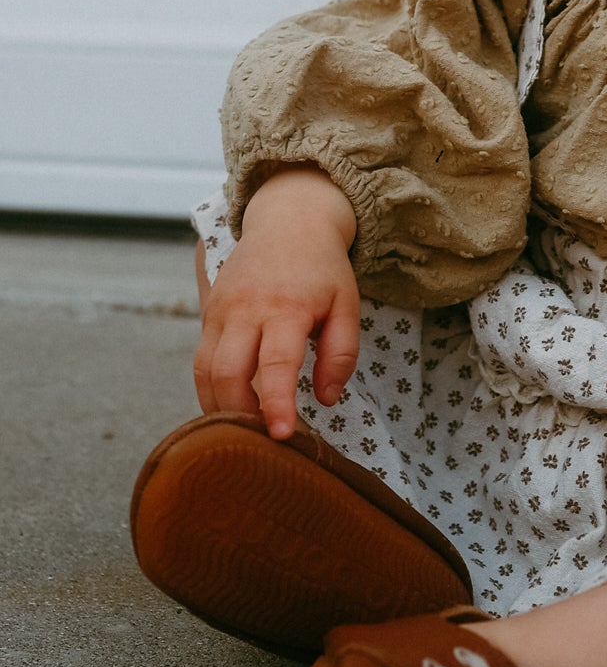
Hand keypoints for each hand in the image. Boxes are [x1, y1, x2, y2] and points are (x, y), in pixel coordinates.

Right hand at [193, 168, 359, 439]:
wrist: (289, 221)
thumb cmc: (324, 269)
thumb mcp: (347, 306)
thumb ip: (341, 354)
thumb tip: (325, 400)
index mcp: (287, 307)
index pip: (275, 366)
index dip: (276, 405)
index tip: (283, 436)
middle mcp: (246, 309)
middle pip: (227, 374)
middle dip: (240, 417)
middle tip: (262, 445)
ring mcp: (221, 310)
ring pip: (204, 372)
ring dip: (220, 409)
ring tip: (246, 434)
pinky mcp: (208, 313)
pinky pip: (200, 361)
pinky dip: (211, 391)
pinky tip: (231, 409)